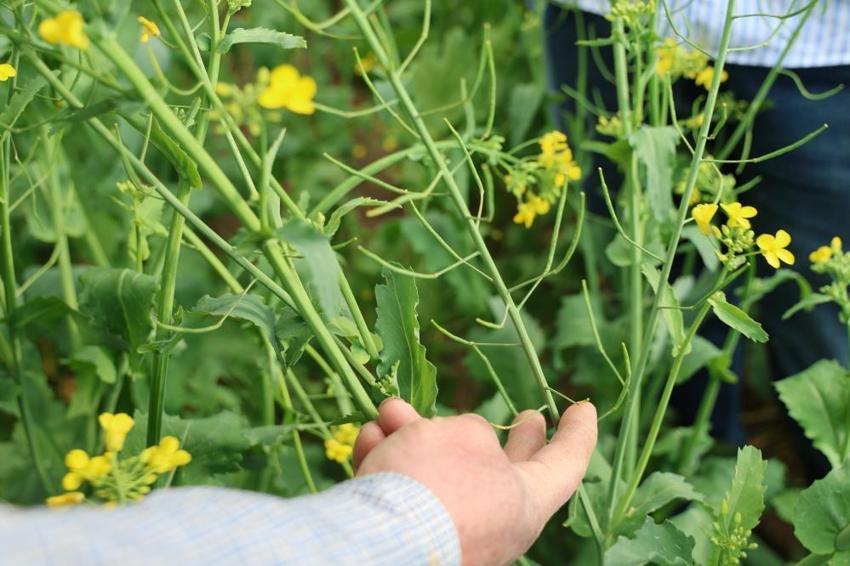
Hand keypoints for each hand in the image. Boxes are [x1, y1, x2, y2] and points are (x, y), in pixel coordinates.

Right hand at [354, 398, 596, 565]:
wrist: (378, 541)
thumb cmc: (437, 481)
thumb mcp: (465, 436)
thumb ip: (472, 432)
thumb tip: (456, 442)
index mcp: (524, 503)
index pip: (565, 464)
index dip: (577, 433)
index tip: (584, 408)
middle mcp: (493, 523)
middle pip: (507, 474)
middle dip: (512, 440)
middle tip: (529, 414)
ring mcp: (452, 533)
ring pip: (440, 472)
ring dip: (414, 435)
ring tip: (389, 410)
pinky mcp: (410, 538)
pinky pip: (406, 492)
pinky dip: (389, 462)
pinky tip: (369, 440)